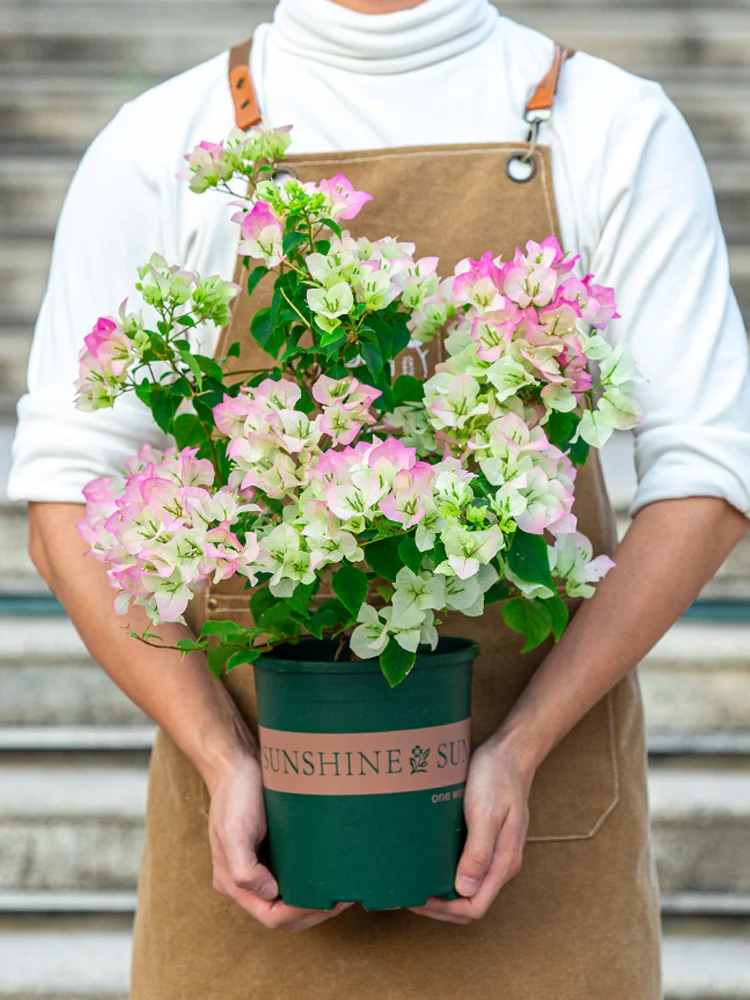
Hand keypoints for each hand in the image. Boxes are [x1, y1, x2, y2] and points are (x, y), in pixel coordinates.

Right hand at [207, 753, 351, 929]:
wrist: (237, 764)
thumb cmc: (234, 795)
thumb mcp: (234, 830)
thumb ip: (244, 869)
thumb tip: (270, 893)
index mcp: (233, 882)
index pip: (271, 916)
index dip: (300, 914)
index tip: (326, 900)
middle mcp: (247, 881)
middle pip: (283, 914)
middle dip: (314, 912)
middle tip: (343, 899)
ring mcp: (261, 867)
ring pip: (291, 899)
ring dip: (316, 901)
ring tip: (342, 890)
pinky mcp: (274, 852)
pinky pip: (295, 877)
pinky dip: (313, 881)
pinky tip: (331, 872)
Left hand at [410, 737, 532, 923]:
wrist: (510, 752)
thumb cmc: (497, 777)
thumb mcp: (485, 812)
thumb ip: (478, 852)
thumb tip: (464, 890)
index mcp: (503, 862)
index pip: (474, 907)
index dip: (445, 910)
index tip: (418, 897)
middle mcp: (501, 863)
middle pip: (470, 902)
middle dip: (440, 905)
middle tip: (409, 891)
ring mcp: (495, 852)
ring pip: (467, 888)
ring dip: (442, 891)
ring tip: (415, 879)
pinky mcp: (486, 840)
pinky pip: (466, 868)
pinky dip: (447, 872)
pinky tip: (428, 861)